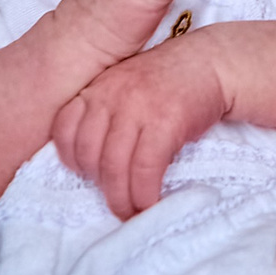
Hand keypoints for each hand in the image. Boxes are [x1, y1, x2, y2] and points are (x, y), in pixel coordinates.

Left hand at [52, 34, 230, 218]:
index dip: (71, 158)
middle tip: (116, 202)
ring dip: (122, 198)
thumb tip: (93, 162)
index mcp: (97, 87)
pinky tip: (149, 201)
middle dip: (100, 186)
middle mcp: (112, 95)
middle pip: (89, 153)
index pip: (64, 127)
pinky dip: (144, 192)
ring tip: (131, 210)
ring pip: (114, 165)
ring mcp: (138, 107)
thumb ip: (105, 113)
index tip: (87, 175)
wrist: (211, 63)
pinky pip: (145, 167)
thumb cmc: (169, 82)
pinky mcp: (165, 121)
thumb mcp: (126, 86)